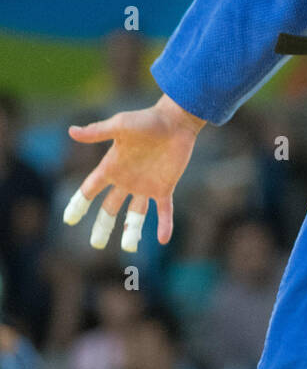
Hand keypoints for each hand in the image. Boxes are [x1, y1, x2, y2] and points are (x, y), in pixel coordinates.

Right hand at [64, 94, 205, 250]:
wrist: (176, 121)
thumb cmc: (147, 120)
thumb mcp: (120, 126)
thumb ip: (97, 132)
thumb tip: (71, 131)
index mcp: (112, 166)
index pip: (89, 189)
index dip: (79, 203)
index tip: (69, 219)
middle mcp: (126, 180)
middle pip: (109, 208)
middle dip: (103, 226)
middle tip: (96, 244)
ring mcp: (145, 185)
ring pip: (135, 214)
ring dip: (132, 231)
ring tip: (129, 248)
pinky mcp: (164, 187)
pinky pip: (163, 210)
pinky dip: (164, 224)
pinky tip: (163, 239)